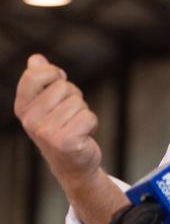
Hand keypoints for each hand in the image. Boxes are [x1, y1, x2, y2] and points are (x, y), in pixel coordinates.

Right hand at [14, 54, 100, 184]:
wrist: (72, 164)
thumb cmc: (62, 128)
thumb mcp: (47, 104)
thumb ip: (41, 81)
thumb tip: (36, 58)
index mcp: (23, 107)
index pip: (34, 75)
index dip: (53, 73)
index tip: (59, 82)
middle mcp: (30, 120)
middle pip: (64, 87)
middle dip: (74, 98)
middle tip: (69, 116)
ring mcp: (45, 132)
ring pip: (78, 102)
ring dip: (83, 112)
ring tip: (75, 126)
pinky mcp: (65, 141)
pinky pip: (89, 116)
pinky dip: (91, 124)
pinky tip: (82, 136)